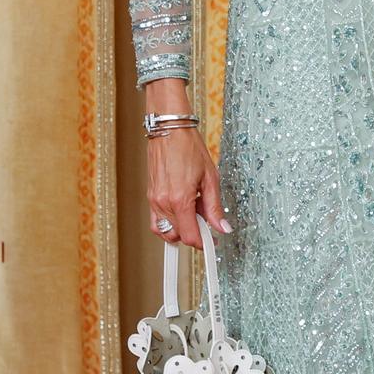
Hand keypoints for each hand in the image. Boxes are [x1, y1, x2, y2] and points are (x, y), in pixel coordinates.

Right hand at [148, 128, 229, 248]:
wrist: (170, 130)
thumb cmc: (189, 148)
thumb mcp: (210, 178)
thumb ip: (215, 207)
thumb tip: (222, 227)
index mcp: (180, 199)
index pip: (191, 236)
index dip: (204, 243)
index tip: (213, 241)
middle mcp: (163, 203)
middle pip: (178, 236)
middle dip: (194, 233)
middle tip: (206, 219)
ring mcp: (154, 200)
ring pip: (166, 231)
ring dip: (181, 229)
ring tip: (194, 211)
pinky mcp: (150, 195)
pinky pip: (157, 221)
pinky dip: (169, 223)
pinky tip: (181, 210)